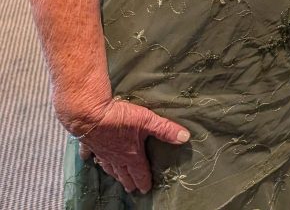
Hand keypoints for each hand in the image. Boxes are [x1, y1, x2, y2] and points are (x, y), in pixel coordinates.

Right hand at [71, 98, 188, 194]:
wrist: (89, 114)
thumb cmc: (119, 118)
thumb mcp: (147, 121)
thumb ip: (165, 130)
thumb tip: (185, 137)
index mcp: (130, 154)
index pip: (140, 171)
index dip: (144, 181)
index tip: (146, 190)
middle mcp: (116, 157)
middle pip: (124, 173)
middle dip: (129, 181)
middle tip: (132, 190)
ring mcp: (101, 152)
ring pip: (109, 166)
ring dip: (114, 174)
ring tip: (117, 179)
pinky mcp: (89, 144)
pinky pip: (90, 154)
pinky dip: (91, 158)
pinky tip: (89, 160)